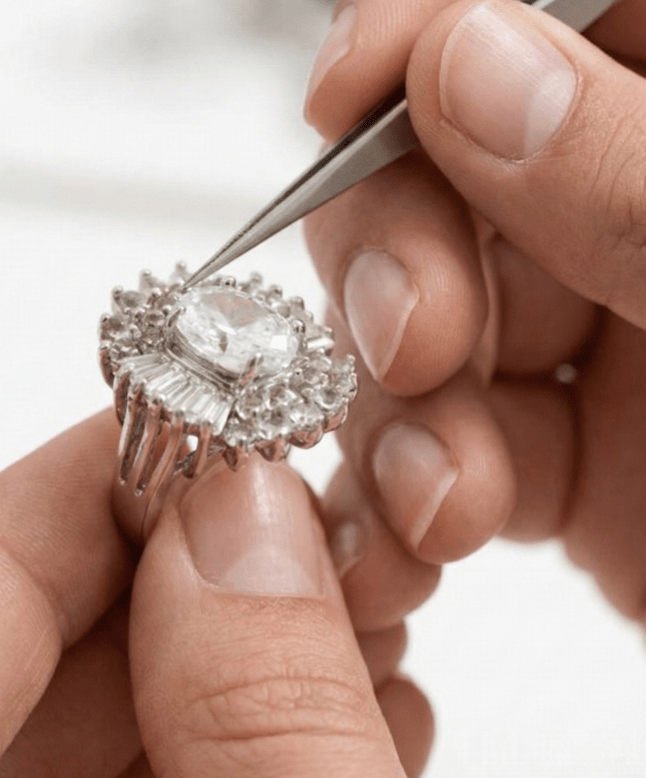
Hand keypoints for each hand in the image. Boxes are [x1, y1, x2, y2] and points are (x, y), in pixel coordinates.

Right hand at [305, 0, 645, 620]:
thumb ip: (637, 181)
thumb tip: (465, 64)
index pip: (548, 10)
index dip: (426, 31)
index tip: (346, 95)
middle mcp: (637, 215)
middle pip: (442, 168)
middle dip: (400, 256)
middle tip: (416, 343)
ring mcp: (593, 337)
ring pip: (416, 320)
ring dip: (400, 412)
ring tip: (446, 501)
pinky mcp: (556, 454)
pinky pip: (435, 444)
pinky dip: (406, 494)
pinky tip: (421, 538)